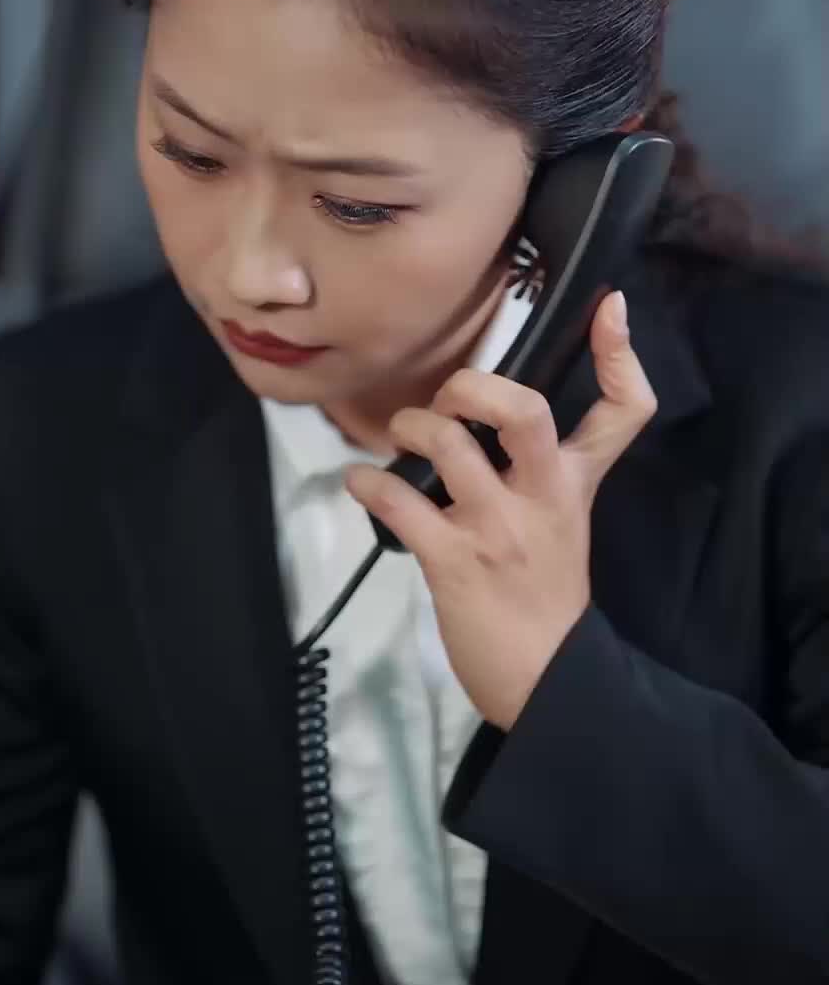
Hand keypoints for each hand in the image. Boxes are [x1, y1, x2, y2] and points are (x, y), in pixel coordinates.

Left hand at [344, 291, 656, 730]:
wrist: (545, 679)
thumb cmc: (546, 596)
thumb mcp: (563, 524)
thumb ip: (540, 472)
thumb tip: (482, 419)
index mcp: (575, 485)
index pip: (625, 411)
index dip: (621, 354)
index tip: (608, 306)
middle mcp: (542, 497)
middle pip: (528, 413)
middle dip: (476, 386)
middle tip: (450, 401)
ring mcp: (496, 528)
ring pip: (450, 446)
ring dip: (410, 429)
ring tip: (399, 440)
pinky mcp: (453, 562)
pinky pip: (399, 503)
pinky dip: (367, 483)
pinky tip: (359, 483)